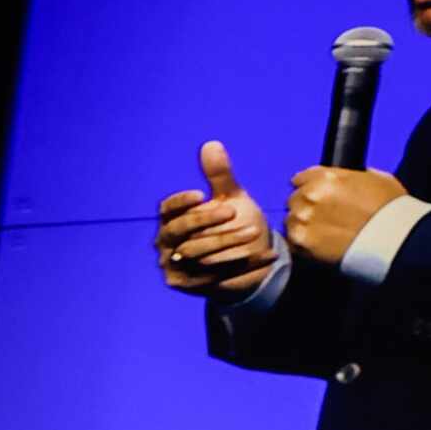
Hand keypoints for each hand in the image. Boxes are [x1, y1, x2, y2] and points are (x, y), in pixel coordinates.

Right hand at [157, 141, 278, 297]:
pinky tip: (265, 256)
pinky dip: (240, 266)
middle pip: (178, 231)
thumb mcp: (228, 199)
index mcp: (170, 220)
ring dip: (226, 244)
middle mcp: (165, 244)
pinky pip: (213, 275)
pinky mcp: (189, 285)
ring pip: (196, 254)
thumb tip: (212, 144)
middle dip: (205, 221)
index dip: (181, 202)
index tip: (202, 194)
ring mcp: (174, 266)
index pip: (167, 209)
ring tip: (255, 233)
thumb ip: (219, 176)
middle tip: (231, 212)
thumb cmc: (230, 224)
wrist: (243, 260)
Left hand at [286, 165, 407, 266]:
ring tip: (321, 236)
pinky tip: (317, 248)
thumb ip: (349, 178)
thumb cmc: (391, 209)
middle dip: (306, 208)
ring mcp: (304, 219)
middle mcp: (310, 195)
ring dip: (302, 227)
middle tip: (322, 220)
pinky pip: (292, 242)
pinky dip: (302, 245)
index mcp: (326, 176)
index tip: (315, 198)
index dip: (308, 188)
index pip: (300, 179)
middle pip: (294, 200)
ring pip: (290, 221)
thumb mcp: (375, 178)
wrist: (395, 240)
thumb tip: (345, 181)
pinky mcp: (304, 243)